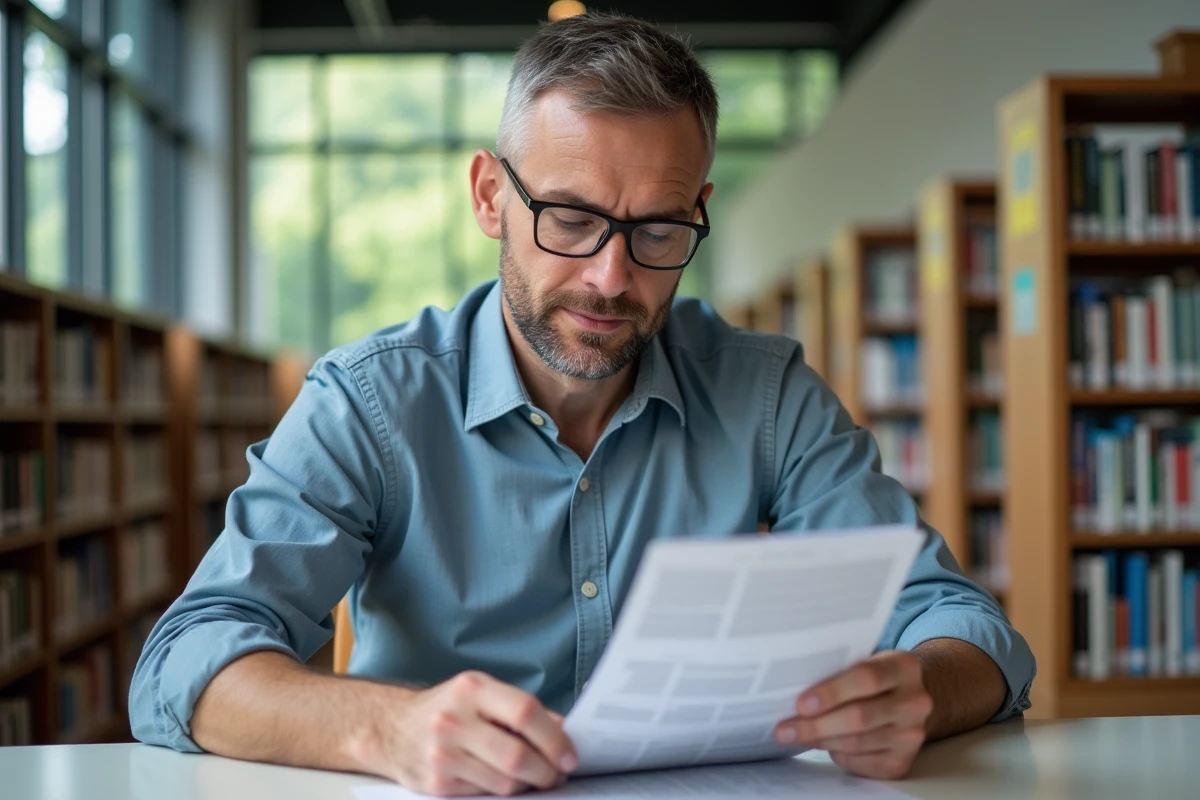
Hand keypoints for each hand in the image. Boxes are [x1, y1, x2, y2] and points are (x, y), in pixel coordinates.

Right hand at [360, 670, 578, 795]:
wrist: (392, 729)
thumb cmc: (449, 708)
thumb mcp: (481, 693)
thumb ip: (520, 709)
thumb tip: (564, 731)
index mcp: (472, 689)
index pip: (525, 713)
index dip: (554, 738)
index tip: (570, 755)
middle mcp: (454, 719)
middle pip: (517, 755)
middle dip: (547, 771)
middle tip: (558, 774)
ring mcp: (442, 753)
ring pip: (504, 782)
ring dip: (529, 785)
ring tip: (537, 778)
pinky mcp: (437, 783)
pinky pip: (485, 794)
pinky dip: (504, 792)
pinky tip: (508, 782)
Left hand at [774, 651, 932, 779]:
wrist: (910, 699)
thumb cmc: (876, 677)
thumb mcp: (866, 660)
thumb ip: (840, 669)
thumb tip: (794, 689)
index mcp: (904, 667)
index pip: (866, 679)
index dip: (832, 692)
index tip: (801, 704)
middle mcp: (915, 702)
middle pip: (860, 717)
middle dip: (817, 724)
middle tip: (785, 729)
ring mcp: (912, 734)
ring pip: (857, 743)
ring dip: (821, 740)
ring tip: (796, 735)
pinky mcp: (903, 761)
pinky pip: (861, 762)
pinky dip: (837, 754)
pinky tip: (823, 744)